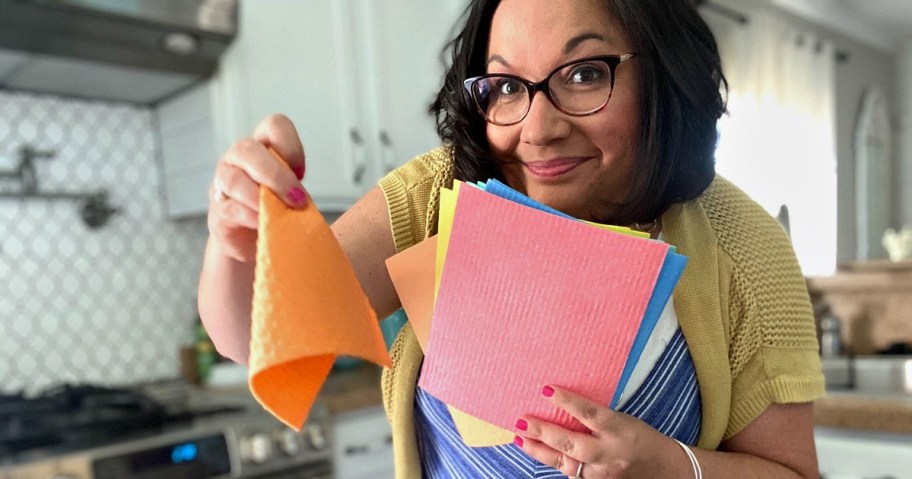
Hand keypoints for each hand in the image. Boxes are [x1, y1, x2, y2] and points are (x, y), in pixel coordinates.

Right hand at [207, 114, 307, 261]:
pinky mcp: (218, 213)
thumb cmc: (278, 215)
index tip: (301, 174)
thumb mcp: (294, 196)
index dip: (290, 145)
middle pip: (248, 149)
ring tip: (278, 213)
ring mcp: (223, 185)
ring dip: (259, 197)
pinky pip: (230, 208)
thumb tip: (308, 199)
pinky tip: (262, 223)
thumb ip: (298, 190)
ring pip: (233, 179)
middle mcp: (239, 160)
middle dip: (276, 175)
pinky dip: (249, 216)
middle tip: (297, 199)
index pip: (274, 126)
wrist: (255, 248)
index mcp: (263, 149)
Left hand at [514, 385, 677, 477]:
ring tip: (519, 437)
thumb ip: (596, 415)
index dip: (567, 401)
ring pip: (565, 463)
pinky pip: (569, 472)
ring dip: (538, 450)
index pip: (590, 414)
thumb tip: (561, 401)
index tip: (546, 390)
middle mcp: (610, 454)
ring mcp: (602, 474)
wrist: (665, 471)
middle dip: (544, 432)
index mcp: (620, 429)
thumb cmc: (641, 438)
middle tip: (521, 420)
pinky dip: (551, 461)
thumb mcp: (624, 419)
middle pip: (572, 444)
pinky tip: (535, 450)